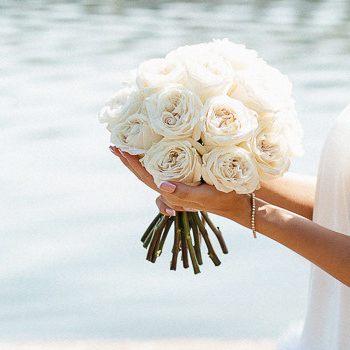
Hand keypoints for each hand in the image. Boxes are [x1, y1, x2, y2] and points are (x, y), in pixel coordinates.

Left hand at [109, 147, 238, 221]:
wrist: (236, 203)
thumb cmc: (221, 198)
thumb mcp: (204, 196)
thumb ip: (183, 193)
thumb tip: (160, 185)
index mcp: (171, 192)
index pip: (145, 175)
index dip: (131, 162)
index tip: (119, 149)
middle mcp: (170, 189)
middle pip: (143, 173)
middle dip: (128, 160)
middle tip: (114, 145)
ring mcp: (176, 185)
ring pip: (151, 171)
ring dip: (138, 160)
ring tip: (127, 147)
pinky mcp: (184, 180)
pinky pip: (164, 169)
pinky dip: (154, 161)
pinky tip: (152, 153)